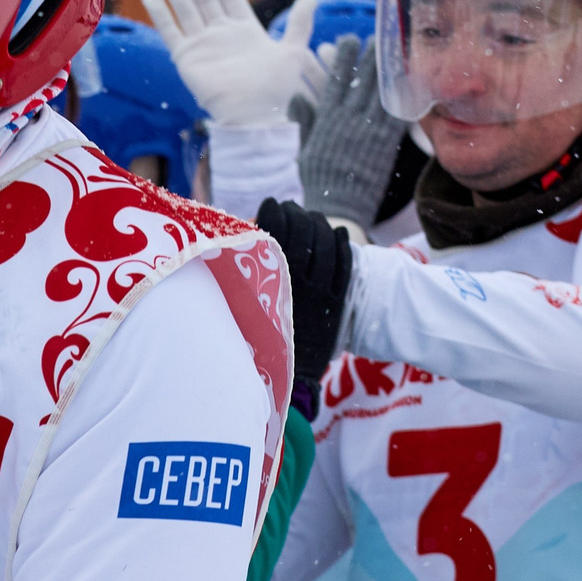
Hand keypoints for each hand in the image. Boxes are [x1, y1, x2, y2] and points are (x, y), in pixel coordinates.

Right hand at [142, 0, 324, 126]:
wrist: (255, 118)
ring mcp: (202, 45)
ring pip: (185, 9)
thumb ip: (299, 25)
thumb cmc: (277, 90)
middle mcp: (221, 34)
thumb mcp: (293, 52)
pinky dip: (159, 12)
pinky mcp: (186, 58)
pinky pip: (169, 31)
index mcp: (245, 30)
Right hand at [257, 198, 352, 391]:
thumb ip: (242, 277)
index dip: (274, 213)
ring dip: (320, 226)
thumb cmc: (256, 341)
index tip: (270, 204)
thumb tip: (236, 243)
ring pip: (327, 247)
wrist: (289, 376)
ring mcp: (321, 292)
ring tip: (313, 217)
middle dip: (297, 215)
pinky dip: (344, 248)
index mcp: (271, 281)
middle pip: (303, 235)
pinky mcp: (337, 303)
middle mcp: (298, 283)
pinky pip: (345, 268)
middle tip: (290, 207)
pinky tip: (339, 233)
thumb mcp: (243, 307)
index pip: (276, 233)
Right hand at [292, 39, 404, 227]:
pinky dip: (405, 99)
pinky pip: (398, 116)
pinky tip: (412, 84)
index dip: (343, 58)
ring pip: (381, 93)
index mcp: (326, 119)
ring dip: (389, 71)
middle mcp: (347, 120)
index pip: (335, 80)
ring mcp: (368, 131)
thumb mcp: (304, 148)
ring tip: (396, 53)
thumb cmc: (318, 180)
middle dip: (371, 57)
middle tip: (380, 37)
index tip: (349, 40)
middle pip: (362, 81)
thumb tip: (298, 96)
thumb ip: (306, 120)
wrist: (338, 207)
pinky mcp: (385, 145)